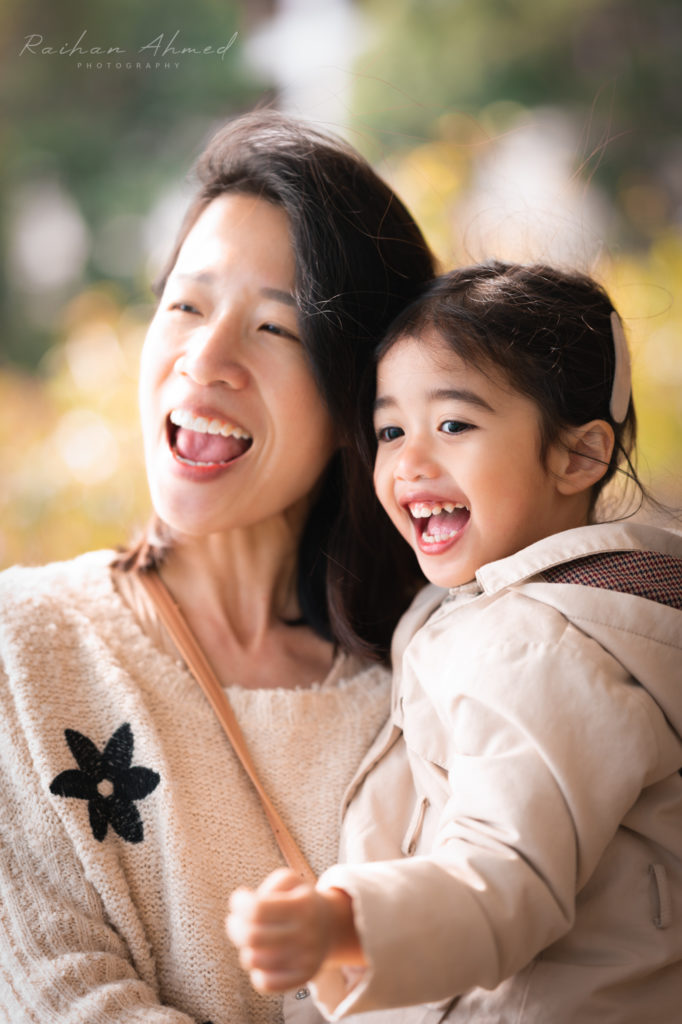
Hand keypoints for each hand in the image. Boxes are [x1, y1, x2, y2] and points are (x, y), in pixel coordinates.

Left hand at [226, 868, 362, 992]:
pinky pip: (266, 984)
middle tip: (235, 921)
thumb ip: (267, 888)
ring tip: (251, 939)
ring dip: (245, 948)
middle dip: (234, 927)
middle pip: (251, 937)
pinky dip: (256, 972)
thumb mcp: (290, 881)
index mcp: (302, 905)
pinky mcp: (303, 977)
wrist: (330, 925)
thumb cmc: (298, 900)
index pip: (257, 909)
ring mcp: (306, 958)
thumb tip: (247, 909)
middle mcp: (306, 933)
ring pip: (254, 961)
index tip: (239, 899)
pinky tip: (261, 958)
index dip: (239, 903)